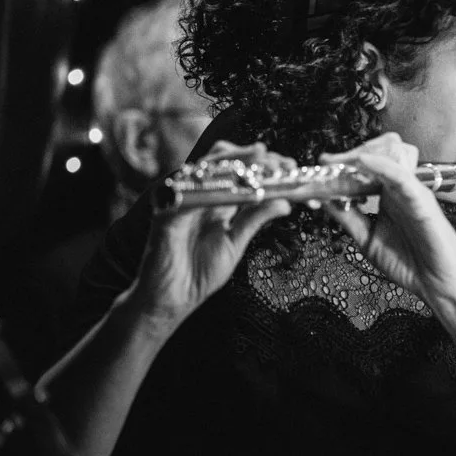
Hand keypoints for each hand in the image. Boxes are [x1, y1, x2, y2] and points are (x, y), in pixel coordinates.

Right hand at [135, 141, 293, 323]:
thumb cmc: (200, 272)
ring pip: (206, 168)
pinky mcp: (166, 213)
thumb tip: (285, 203)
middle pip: (223, 161)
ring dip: (235, 161)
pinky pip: (188, 193)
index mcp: (216, 202)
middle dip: (253, 157)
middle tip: (279, 162)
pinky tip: (233, 188)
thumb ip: (256, 219)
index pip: (239, 171)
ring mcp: (181, 201)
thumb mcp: (236, 243)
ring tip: (261, 160)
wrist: (173, 298)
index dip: (263, 165)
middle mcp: (199, 196)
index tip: (289, 166)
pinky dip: (212, 188)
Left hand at [320, 134, 455, 315]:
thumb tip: (326, 201)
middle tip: (325, 162)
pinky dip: (382, 165)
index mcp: (388, 197)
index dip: (341, 165)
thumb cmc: (410, 264)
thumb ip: (349, 218)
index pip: (364, 170)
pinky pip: (402, 176)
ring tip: (341, 162)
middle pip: (375, 156)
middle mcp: (399, 190)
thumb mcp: (368, 239)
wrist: (437, 284)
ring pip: (390, 157)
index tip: (319, 167)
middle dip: (348, 156)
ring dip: (364, 154)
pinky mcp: (422, 200)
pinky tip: (363, 162)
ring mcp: (411, 192)